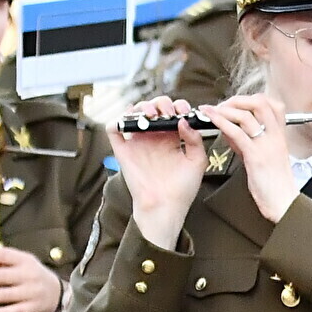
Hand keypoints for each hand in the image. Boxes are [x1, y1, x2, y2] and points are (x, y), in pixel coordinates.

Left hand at [0, 245, 61, 311]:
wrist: (57, 293)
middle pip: (1, 275)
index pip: (3, 255)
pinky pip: (12, 311)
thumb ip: (2, 260)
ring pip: (4, 295)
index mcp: (26, 260)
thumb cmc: (31, 275)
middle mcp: (29, 275)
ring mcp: (31, 293)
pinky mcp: (32, 308)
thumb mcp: (22, 262)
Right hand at [112, 100, 207, 247]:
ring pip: (134, 113)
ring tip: (151, 114)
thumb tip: (184, 121)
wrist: (165, 207)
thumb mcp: (197, 162)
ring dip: (141, 107)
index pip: (173, 113)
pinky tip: (128, 121)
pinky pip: (114, 130)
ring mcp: (138, 142)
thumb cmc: (182, 189)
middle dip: (160, 103)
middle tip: (167, 112)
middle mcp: (154, 137)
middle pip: (153, 108)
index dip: (178, 106)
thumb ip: (195, 140)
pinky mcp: (123, 151)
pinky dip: (116, 121)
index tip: (183, 111)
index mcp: (172, 138)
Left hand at [205, 95, 294, 221]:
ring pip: (246, 115)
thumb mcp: (263, 157)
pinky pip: (237, 133)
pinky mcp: (256, 157)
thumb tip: (231, 129)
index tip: (238, 105)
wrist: (284, 203)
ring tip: (212, 112)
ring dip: (225, 109)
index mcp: (279, 136)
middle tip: (223, 105)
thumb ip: (248, 142)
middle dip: (238, 100)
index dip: (253, 99)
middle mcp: (274, 137)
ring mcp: (266, 146)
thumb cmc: (274, 185)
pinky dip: (221, 122)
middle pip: (260, 103)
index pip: (272, 105)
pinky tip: (211, 120)